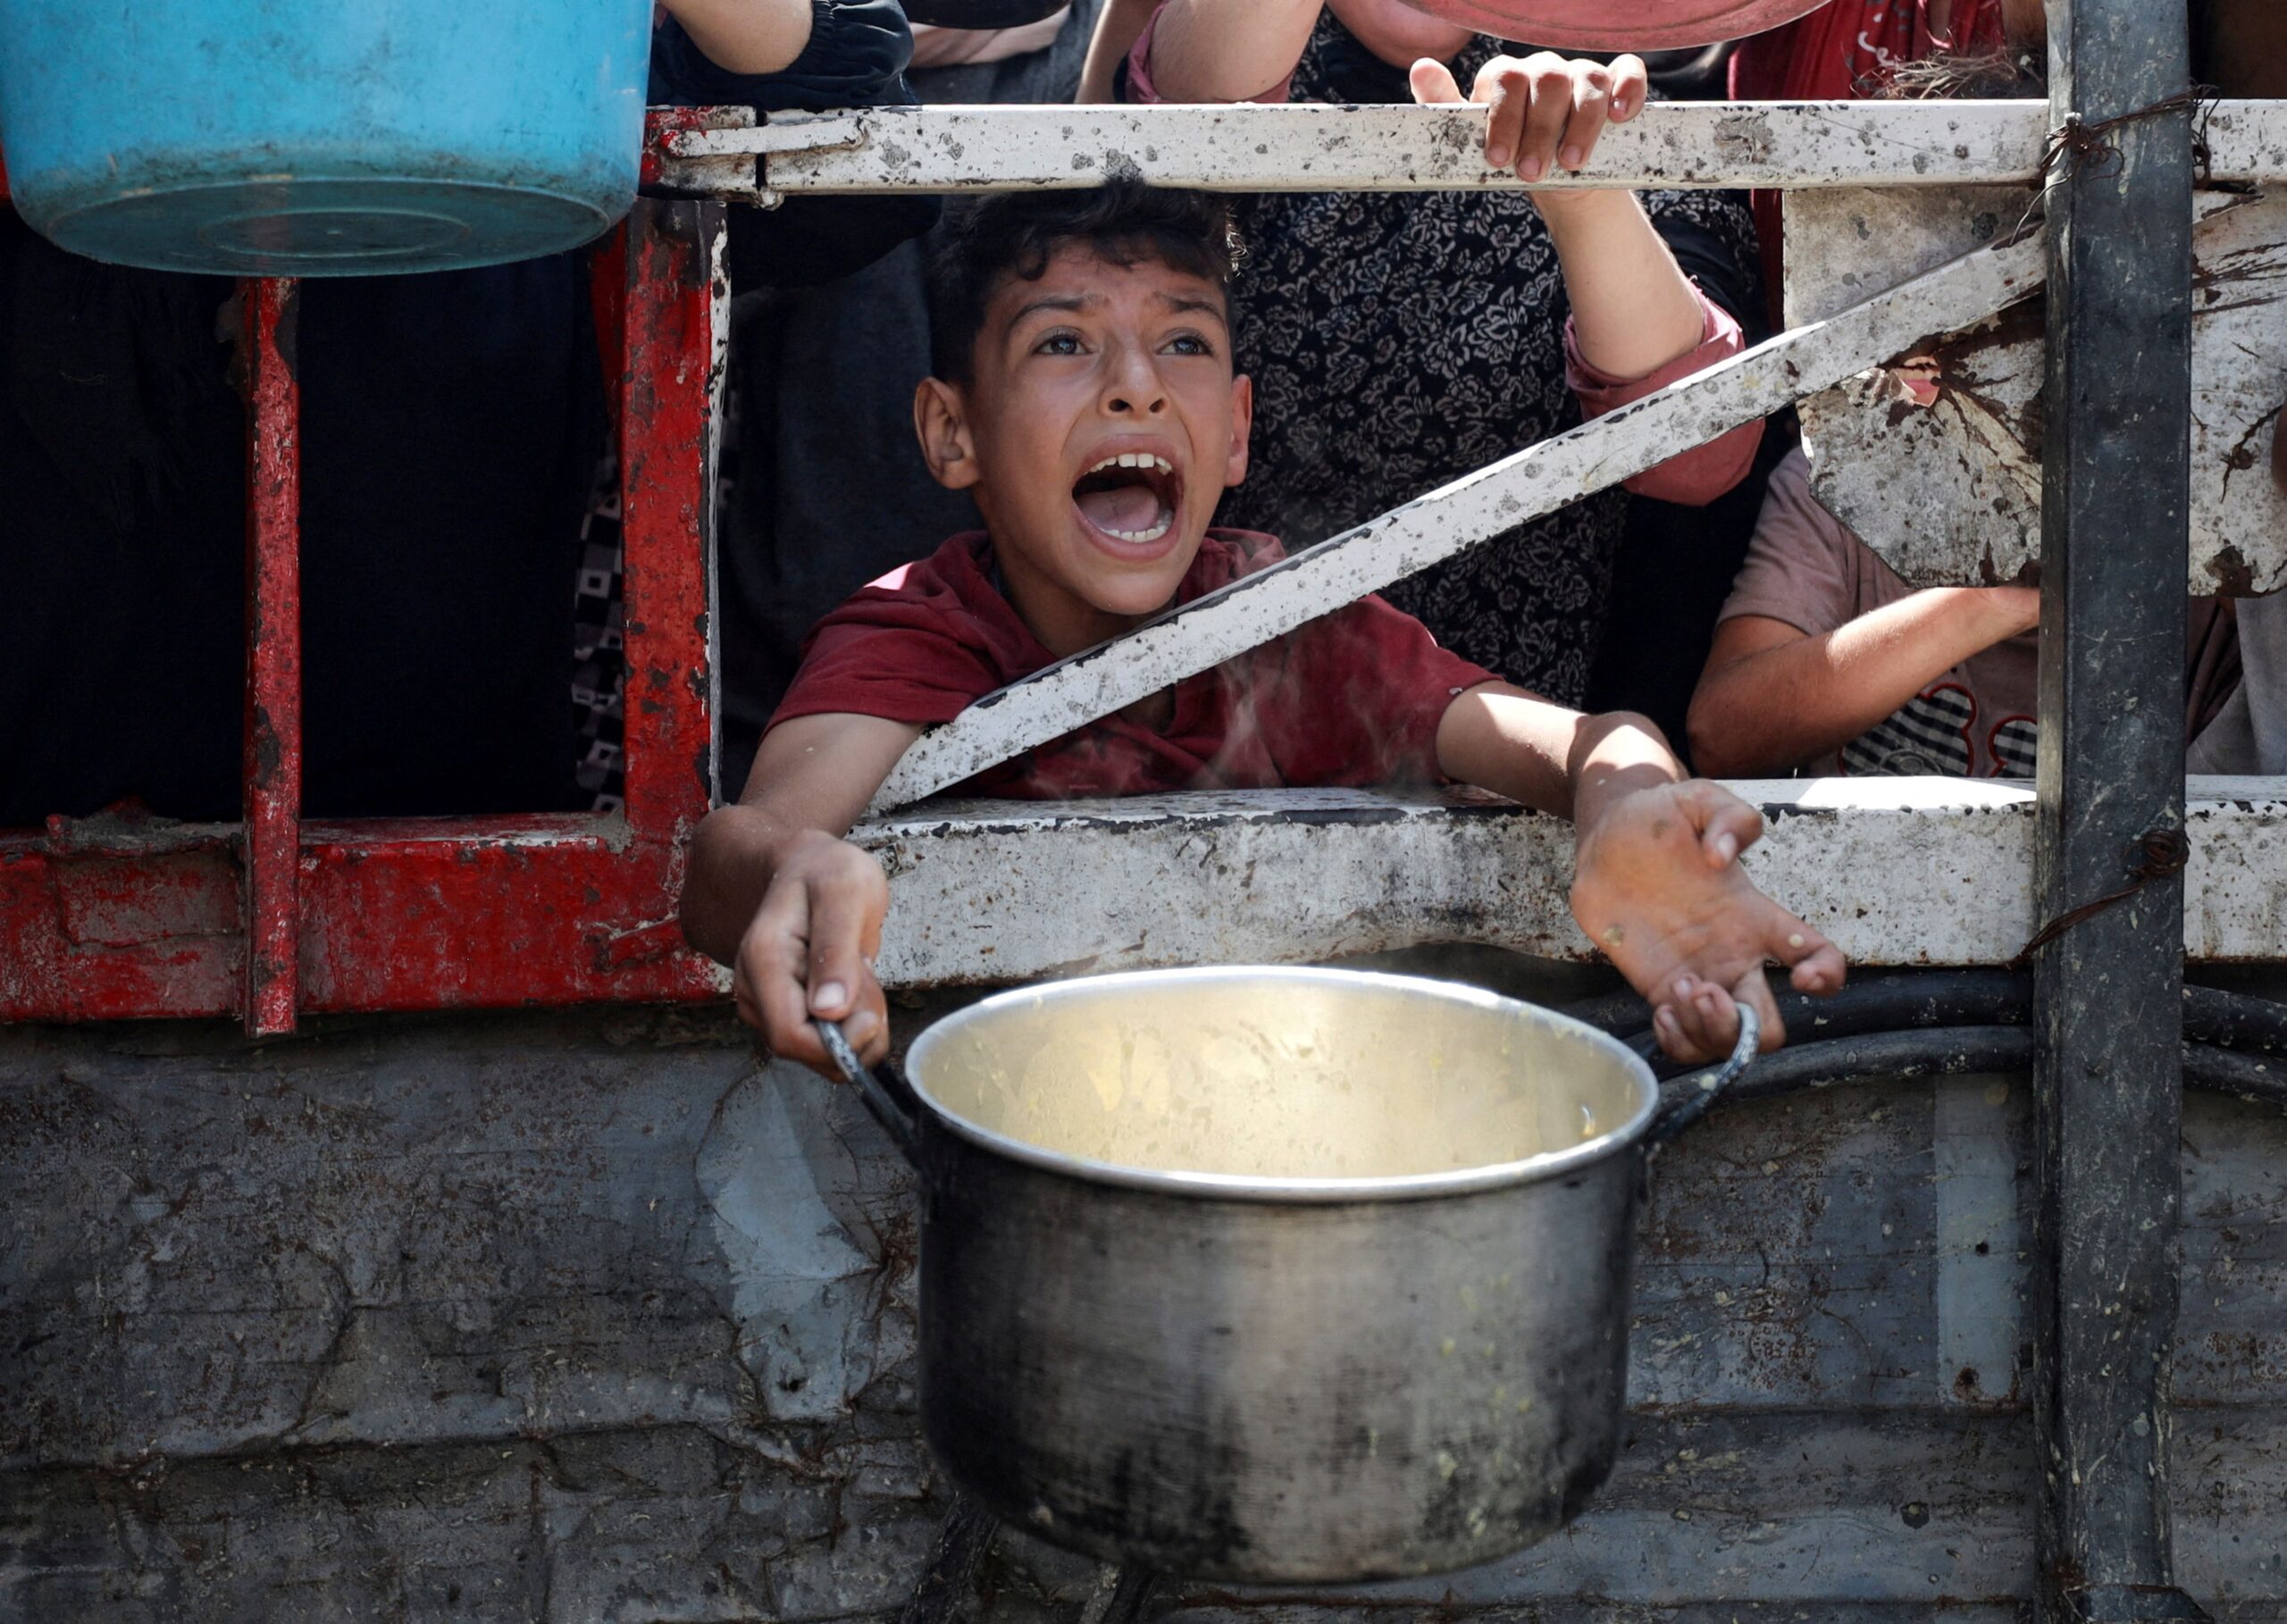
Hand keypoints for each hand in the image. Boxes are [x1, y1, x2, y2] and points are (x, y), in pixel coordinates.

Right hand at [733, 830, 891, 1076]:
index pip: (790, 1037)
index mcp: (764, 961)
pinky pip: (825, 1044)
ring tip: (860, 972)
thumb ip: (837, 950)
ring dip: (856, 1026)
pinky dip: (852, 1026)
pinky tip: (855, 987)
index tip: (871, 1014)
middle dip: (853, 1031)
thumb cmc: (827, 873)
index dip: (837, 1043)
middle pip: (806, 1052)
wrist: (809, 866)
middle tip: (868, 975)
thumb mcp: (846, 894)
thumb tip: (829, 1010)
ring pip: (820, 1053)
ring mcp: (765, 1004)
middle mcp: (754, 989)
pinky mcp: (783, 1012)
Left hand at [1409, 50, 1646, 181]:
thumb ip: (1446, 108)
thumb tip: (1420, 66)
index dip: (1503, 119)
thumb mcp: (1474, 143)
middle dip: (1539, 129)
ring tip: (1570, 164)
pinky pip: (1629, 73)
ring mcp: (1582, 75)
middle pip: (1548, 80)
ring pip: (1588, 81)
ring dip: (1581, 124)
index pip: (1505, 80)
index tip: (1499, 159)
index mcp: (1508, 78)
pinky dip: (1628, 90)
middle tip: (1532, 172)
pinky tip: (1620, 116)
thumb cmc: (1511, 159)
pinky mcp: (1617, 86)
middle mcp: (1545, 69)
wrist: (1559, 184)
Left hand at [1569, 780, 1845, 1063]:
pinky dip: (1679, 1041)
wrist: (1606, 838)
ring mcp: (1698, 976)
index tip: (1802, 978)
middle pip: (1769, 1024)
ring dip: (1707, 1031)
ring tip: (1678, 993)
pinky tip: (1662, 1014)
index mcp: (1756, 916)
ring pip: (1726, 1039)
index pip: (1818, 955)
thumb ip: (1729, 817)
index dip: (1827, 976)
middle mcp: (1734, 955)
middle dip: (1745, 1026)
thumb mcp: (1700, 799)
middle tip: (1705, 989)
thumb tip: (1722, 856)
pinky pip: (1683, 1040)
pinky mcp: (1659, 988)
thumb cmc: (1660, 818)